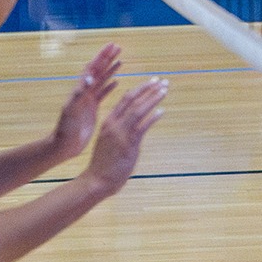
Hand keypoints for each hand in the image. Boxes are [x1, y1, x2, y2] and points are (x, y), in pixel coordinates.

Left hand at [51, 44, 122, 160]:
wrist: (63, 145)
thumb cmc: (66, 129)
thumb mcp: (72, 111)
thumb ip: (79, 94)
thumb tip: (89, 78)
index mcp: (80, 91)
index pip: (92, 69)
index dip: (102, 56)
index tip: (112, 45)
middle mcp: (84, 92)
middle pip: (98, 71)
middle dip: (107, 58)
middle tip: (118, 47)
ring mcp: (88, 100)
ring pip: (102, 80)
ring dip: (110, 70)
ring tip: (121, 60)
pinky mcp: (91, 109)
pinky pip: (102, 94)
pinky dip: (110, 86)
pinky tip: (117, 82)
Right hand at [78, 77, 166, 198]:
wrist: (97, 180)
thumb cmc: (104, 162)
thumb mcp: (110, 140)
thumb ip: (121, 129)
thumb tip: (136, 122)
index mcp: (108, 122)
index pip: (126, 99)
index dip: (140, 89)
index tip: (152, 81)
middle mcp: (114, 125)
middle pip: (132, 101)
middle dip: (148, 89)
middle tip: (162, 80)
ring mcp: (121, 134)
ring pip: (138, 110)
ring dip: (153, 99)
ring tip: (165, 90)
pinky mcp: (128, 144)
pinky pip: (142, 127)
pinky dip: (152, 117)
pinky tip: (162, 111)